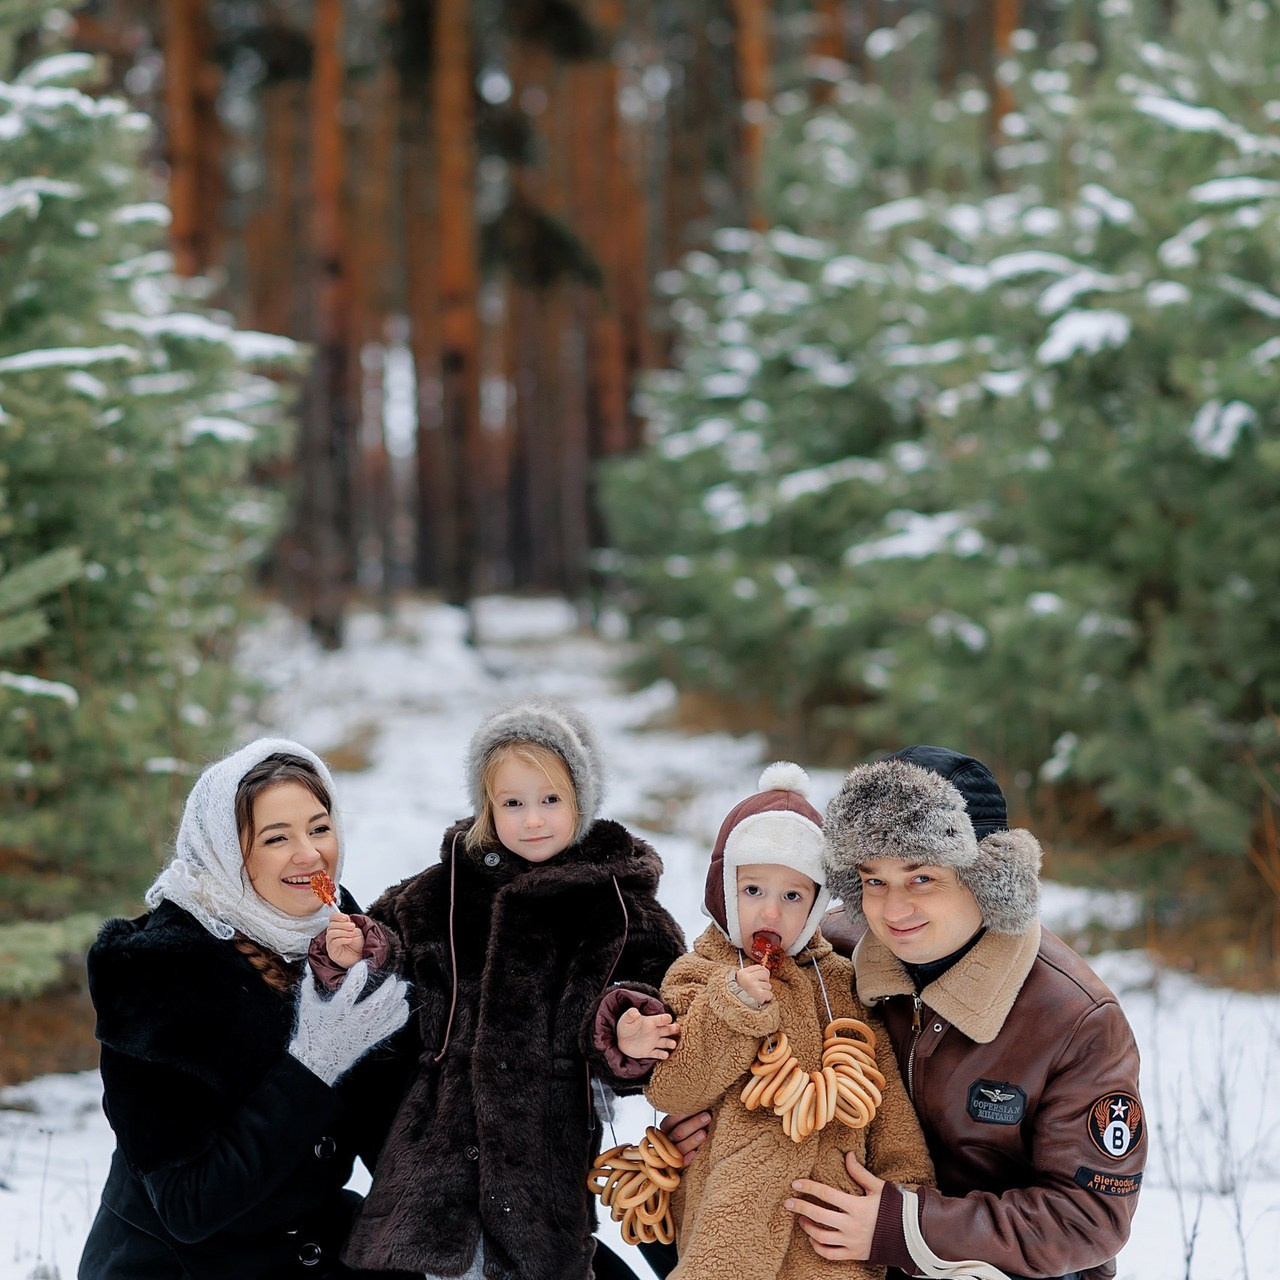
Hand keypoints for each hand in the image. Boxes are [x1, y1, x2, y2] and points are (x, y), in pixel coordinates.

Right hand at [288, 960, 410, 1085]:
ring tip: (402, 987)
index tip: (363, 965)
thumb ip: (309, 986)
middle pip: (375, 1005)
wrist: (317, 1061)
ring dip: (396, 1000)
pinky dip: (399, 1017)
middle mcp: (352, 1022)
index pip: (348, 994)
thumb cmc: (311, 1031)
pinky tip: (404, 1006)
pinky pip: (388, 1029)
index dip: (357, 979)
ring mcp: (362, 1032)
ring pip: (385, 1015)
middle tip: (394, 978)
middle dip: (387, 990)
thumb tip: (309, 966)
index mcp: (336, 1013)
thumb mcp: (307, 1008)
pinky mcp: (369, 1040)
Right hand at [325, 912, 363, 968]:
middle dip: (342, 924)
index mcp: (338, 928)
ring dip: (342, 932)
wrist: (362, 957)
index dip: (337, 916)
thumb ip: (350, 925)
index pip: (332, 918)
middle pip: (331, 925)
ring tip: (351, 934)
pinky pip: (333, 943)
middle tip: (352, 927)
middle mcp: (333, 935)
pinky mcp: (332, 952)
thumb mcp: (357, 931)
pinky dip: (342, 939)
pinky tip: (350, 940)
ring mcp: (331, 943)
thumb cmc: (359, 945)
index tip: (346, 918)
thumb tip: (345, 919)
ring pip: (330, 933)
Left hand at [616, 1008, 680, 1059]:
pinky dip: (661, 1055)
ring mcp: (653, 1042)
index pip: (660, 1019)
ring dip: (669, 1043)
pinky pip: (657, 1053)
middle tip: (677, 1028)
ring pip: (665, 1042)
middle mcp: (655, 1031)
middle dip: (672, 1029)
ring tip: (673, 1044)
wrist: (621, 1040)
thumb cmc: (626, 1026)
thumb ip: (631, 1014)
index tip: (669, 1018)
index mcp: (650, 1022)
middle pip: (666, 1030)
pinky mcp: (649, 1052)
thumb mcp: (626, 1018)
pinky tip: (665, 1055)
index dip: (664, 1018)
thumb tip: (636, 1013)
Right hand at [658, 1109, 710, 1166]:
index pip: (671, 1120)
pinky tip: (695, 1153)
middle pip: (677, 1133)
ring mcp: (670, 1157)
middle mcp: (665, 1143)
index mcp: (665, 1130)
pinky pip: (681, 1166)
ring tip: (704, 1133)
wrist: (683, 1163)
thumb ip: (689, 1118)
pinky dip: (688, 1159)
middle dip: (693, 1124)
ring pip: (679, 1148)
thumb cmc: (689, 1138)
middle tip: (707, 1116)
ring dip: (692, 1140)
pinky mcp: (676, 1171)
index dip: (683, 1113)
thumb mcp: (685, 1126)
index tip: (698, 1106)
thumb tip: (702, 1104)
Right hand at [735, 963, 772, 1005]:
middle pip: (765, 973)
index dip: (762, 973)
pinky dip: (767, 999)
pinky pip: (770, 994)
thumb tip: (764, 970)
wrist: (736, 1008)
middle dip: (764, 981)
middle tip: (758, 989)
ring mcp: (754, 985)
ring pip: (768, 985)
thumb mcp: (741, 982)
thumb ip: (751, 975)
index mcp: (743, 973)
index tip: (761, 979)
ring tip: (756, 996)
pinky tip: (759, 1000)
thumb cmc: (740, 996)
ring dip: (765, 991)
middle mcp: (748, 978)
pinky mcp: (760, 994)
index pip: (759, 967)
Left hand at [784, 1153, 884, 1260]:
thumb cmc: (893, 1208)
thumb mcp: (877, 1187)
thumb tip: (848, 1155)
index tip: (795, 1183)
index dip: (809, 1187)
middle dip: (801, 1207)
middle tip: (787, 1202)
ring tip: (801, 1219)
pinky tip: (812, 1238)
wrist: (909, 1235)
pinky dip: (818, 1247)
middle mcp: (852, 1225)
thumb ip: (860, 1173)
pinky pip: (830, 1254)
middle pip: (819, 1216)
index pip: (826, 1194)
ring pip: (822, 1237)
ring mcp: (852, 1242)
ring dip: (807, 1227)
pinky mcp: (854, 1254)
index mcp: (857, 1206)